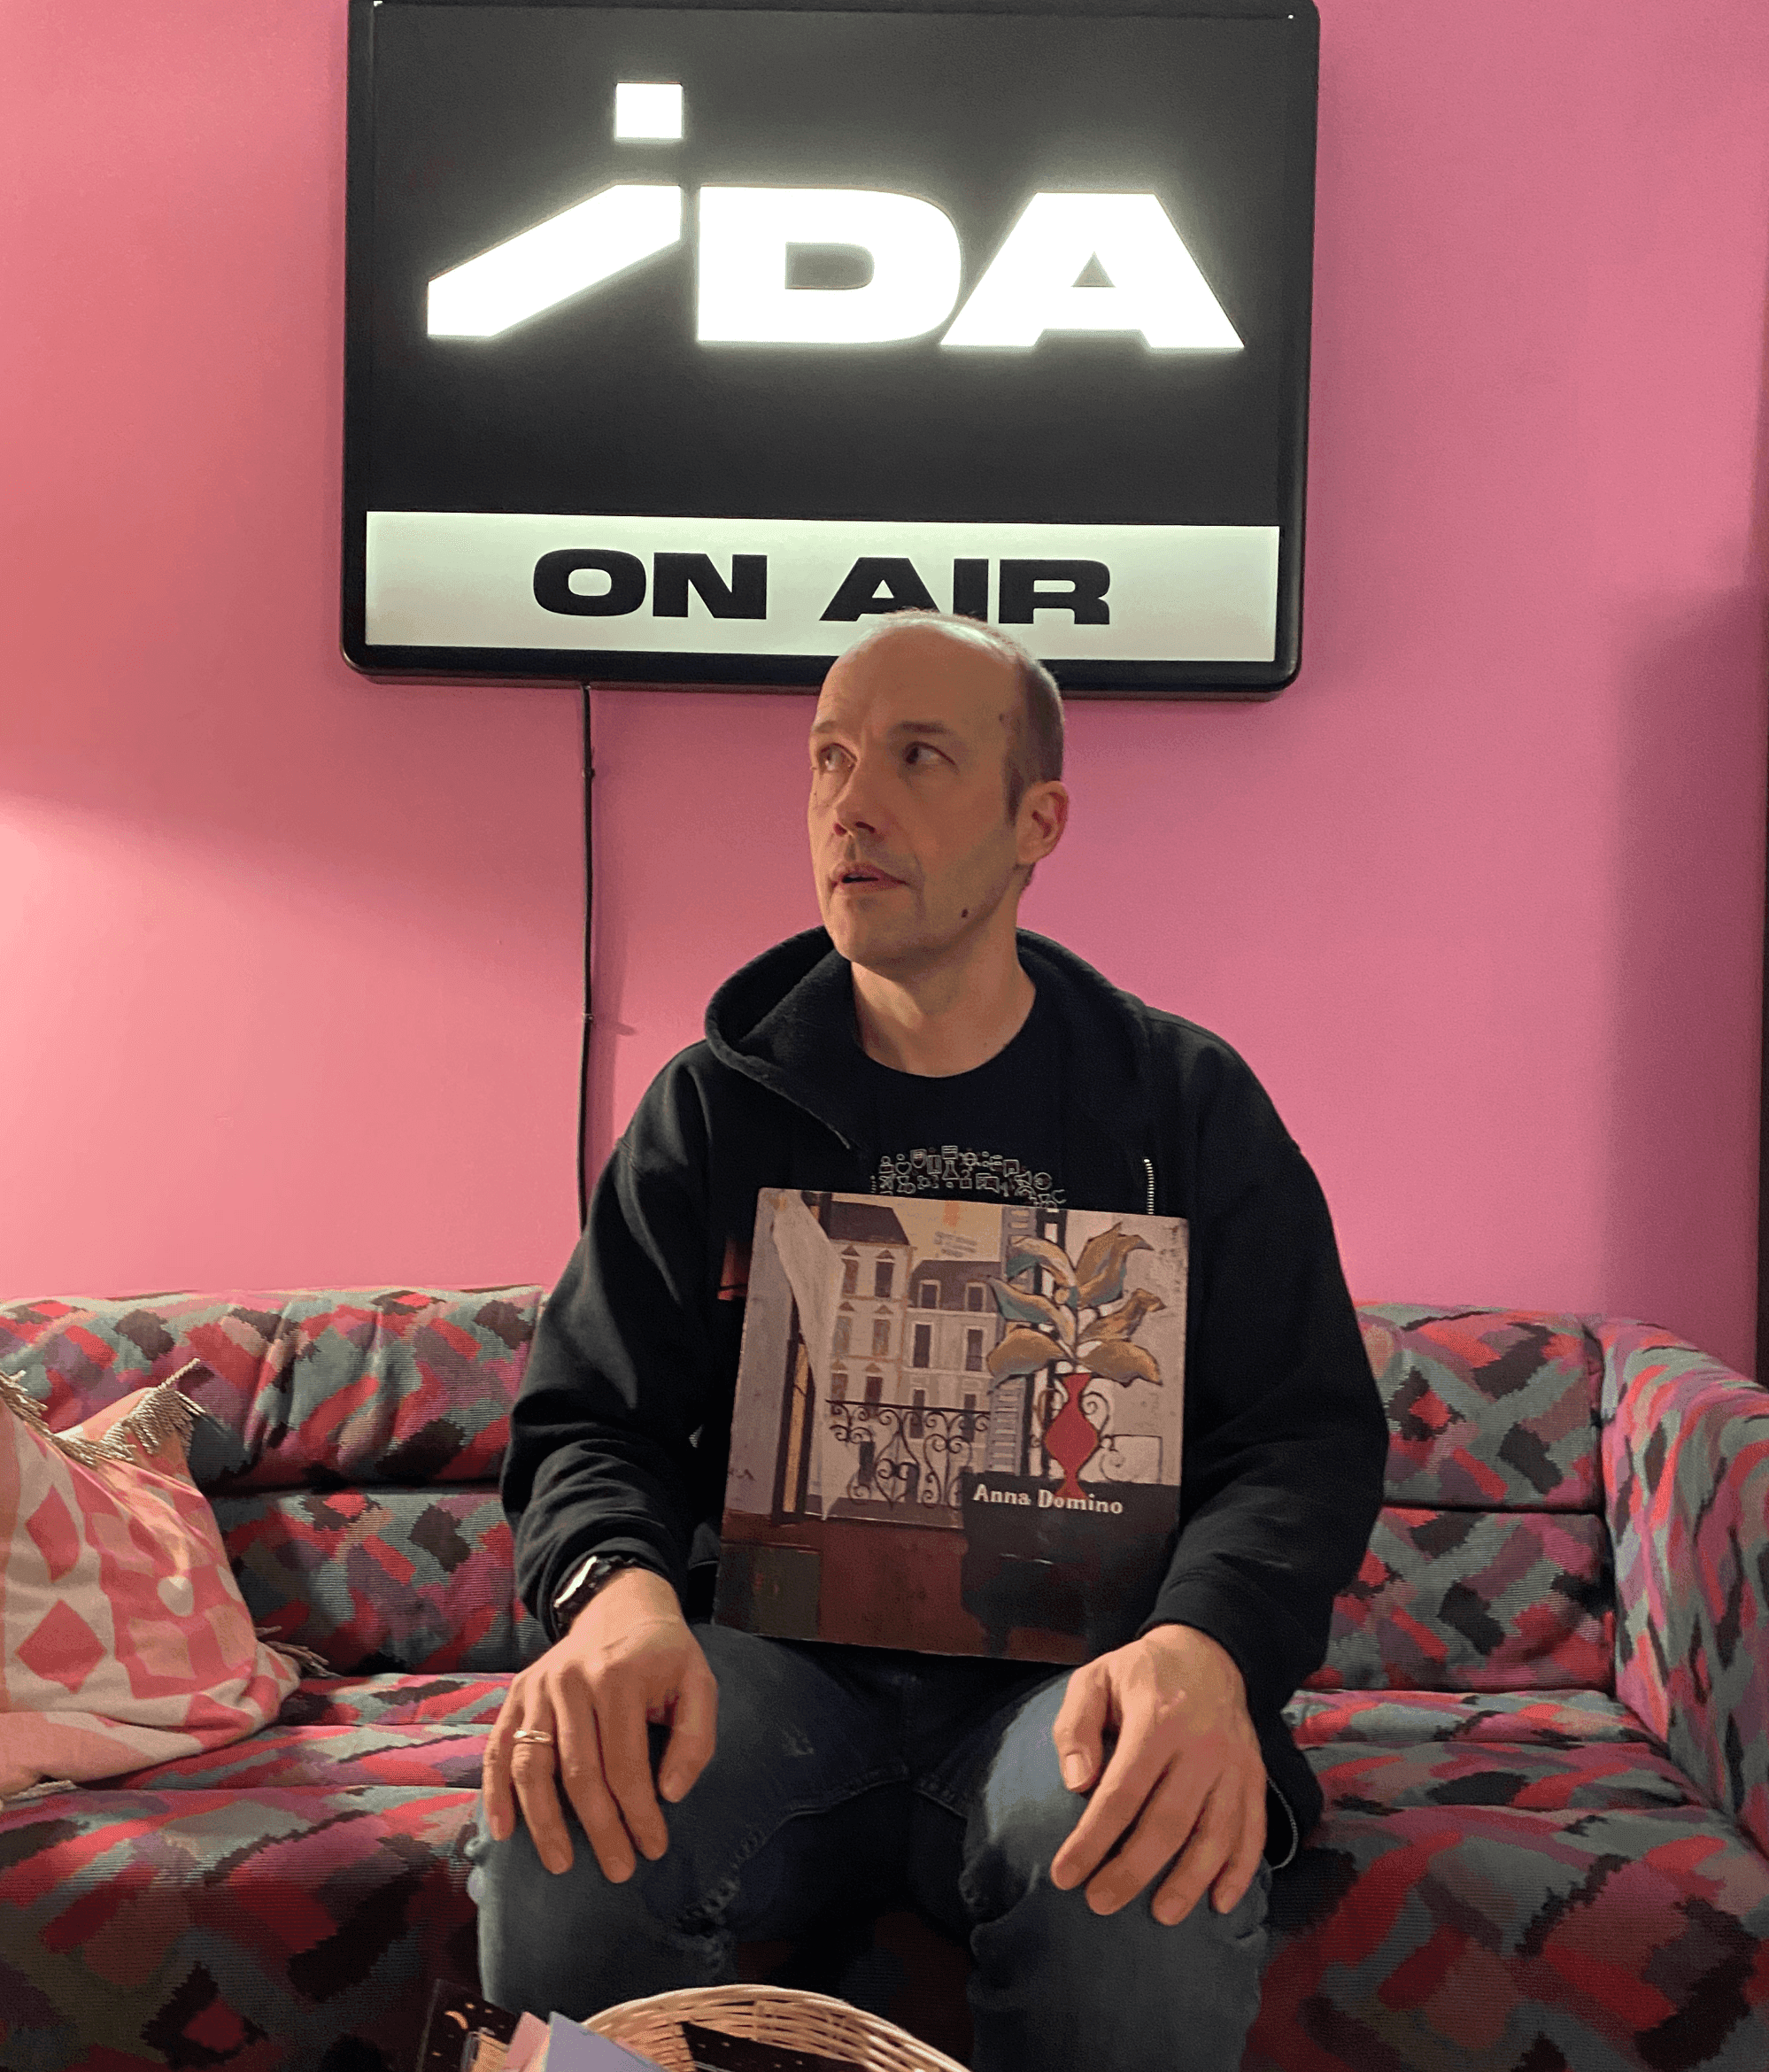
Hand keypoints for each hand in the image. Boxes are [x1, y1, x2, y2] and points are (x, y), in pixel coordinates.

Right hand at [482, 1566, 717, 1880]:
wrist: (619, 1606)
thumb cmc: (663, 1655)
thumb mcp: (698, 1683)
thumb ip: (695, 1737)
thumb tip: (669, 1794)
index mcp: (618, 1677)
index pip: (625, 1763)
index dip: (639, 1813)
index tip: (654, 1849)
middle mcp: (571, 1681)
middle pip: (579, 1772)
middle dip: (599, 1829)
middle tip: (618, 1869)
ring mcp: (538, 1687)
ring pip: (531, 1765)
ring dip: (543, 1822)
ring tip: (560, 1863)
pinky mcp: (517, 1693)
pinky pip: (498, 1748)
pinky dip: (496, 1792)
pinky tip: (504, 1830)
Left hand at [1048, 1623, 1264, 1923]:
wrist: (1208, 1652)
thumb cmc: (1140, 1673)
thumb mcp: (1094, 1679)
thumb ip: (1075, 1728)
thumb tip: (1076, 1785)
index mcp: (1157, 1719)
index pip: (1122, 1793)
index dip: (1092, 1840)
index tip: (1065, 1876)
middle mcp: (1201, 1745)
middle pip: (1168, 1823)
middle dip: (1132, 1872)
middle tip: (1100, 1903)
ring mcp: (1233, 1764)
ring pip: (1214, 1835)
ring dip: (1188, 1882)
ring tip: (1160, 1916)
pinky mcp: (1254, 1777)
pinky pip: (1252, 1831)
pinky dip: (1239, 1871)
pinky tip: (1219, 1902)